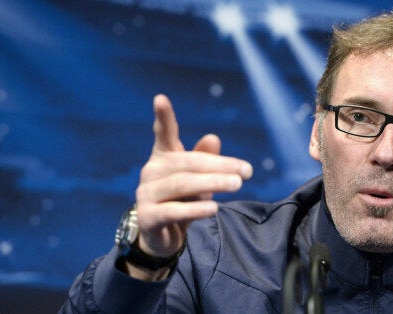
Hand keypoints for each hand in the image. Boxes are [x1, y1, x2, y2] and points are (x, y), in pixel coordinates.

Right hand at [128, 94, 252, 278]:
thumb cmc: (182, 200)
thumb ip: (205, 160)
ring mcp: (146, 195)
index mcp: (163, 158)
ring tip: (237, 185)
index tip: (160, 98)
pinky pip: (173, 211)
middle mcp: (151, 172)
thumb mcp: (197, 180)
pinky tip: (213, 208)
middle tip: (246, 171)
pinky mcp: (148, 217)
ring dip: (213, 184)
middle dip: (219, 166)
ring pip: (182, 185)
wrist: (162, 237)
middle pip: (188, 163)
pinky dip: (195, 208)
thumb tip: (213, 138)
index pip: (163, 134)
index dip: (162, 117)